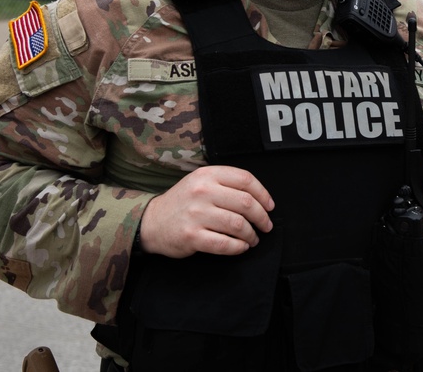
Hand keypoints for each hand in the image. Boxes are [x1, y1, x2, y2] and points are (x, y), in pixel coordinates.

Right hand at [138, 165, 274, 257]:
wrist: (152, 221)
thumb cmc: (183, 202)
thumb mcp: (201, 181)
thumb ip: (226, 183)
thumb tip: (260, 198)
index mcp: (207, 174)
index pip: (246, 180)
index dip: (263, 194)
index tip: (270, 206)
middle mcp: (202, 191)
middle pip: (246, 203)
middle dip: (262, 217)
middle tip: (266, 225)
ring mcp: (196, 214)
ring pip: (238, 225)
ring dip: (251, 235)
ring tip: (253, 238)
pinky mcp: (192, 236)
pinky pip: (224, 244)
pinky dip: (238, 247)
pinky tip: (241, 247)